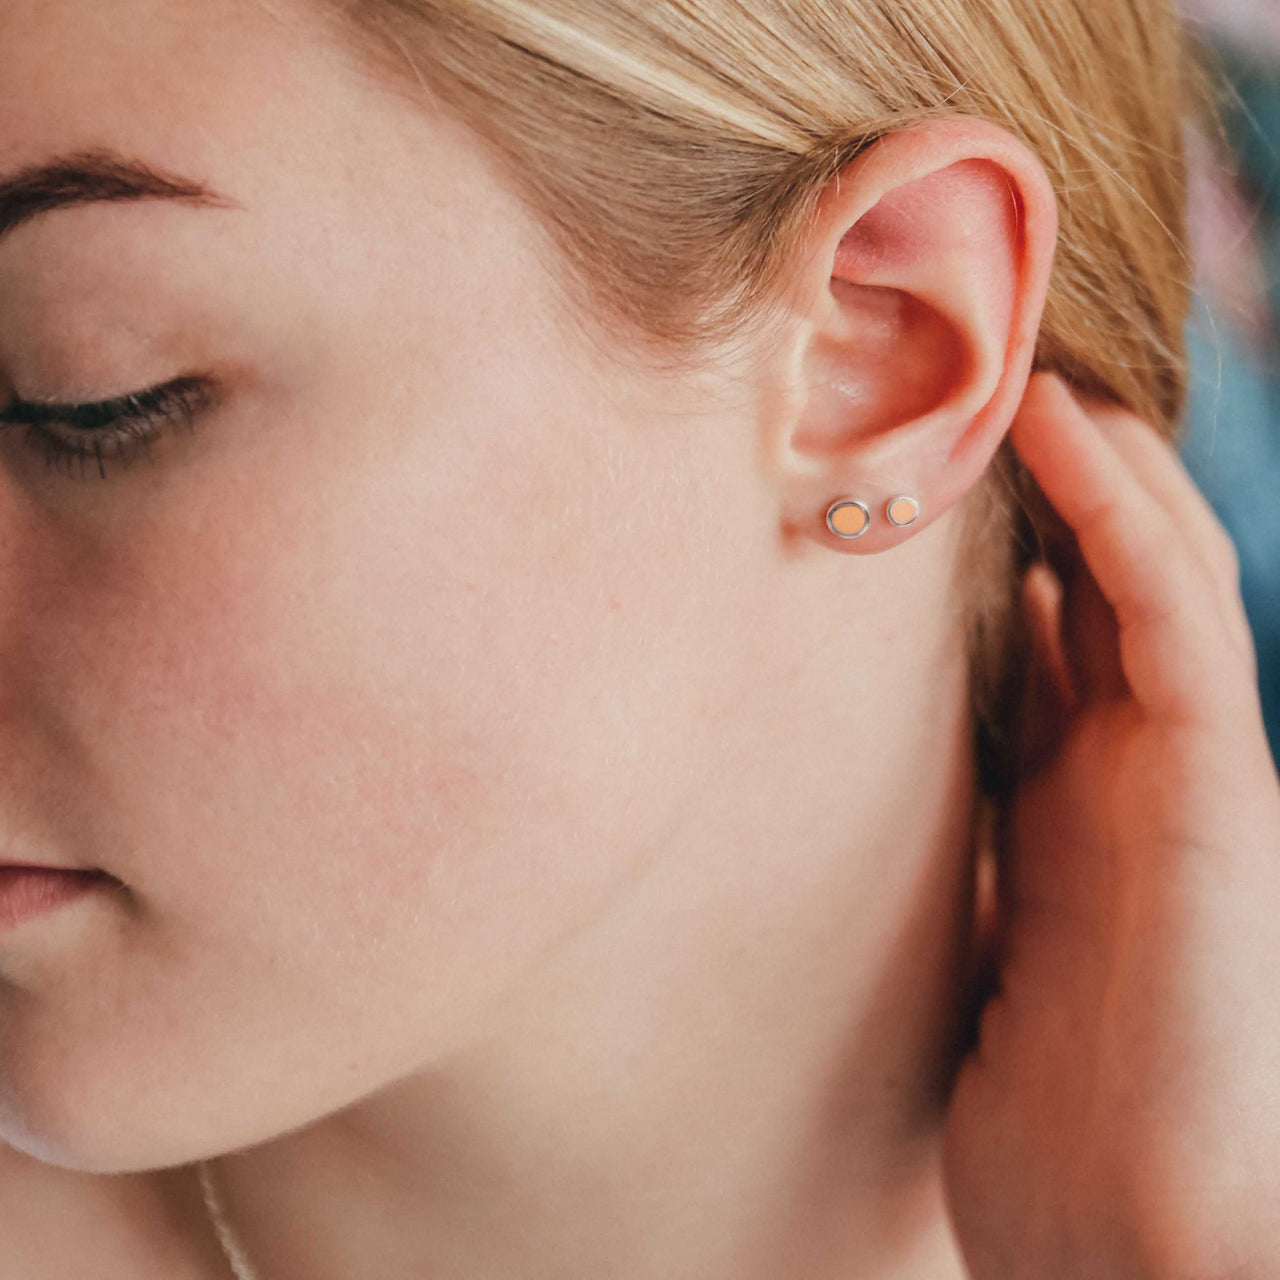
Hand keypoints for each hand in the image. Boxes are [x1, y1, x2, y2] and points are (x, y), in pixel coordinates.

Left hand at [941, 373, 1279, 1279]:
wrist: (1139, 1230)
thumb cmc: (1044, 1110)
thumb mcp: (981, 942)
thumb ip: (972, 849)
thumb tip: (934, 765)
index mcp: (1071, 803)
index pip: (1049, 639)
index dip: (1003, 546)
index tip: (930, 468)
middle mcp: (1127, 768)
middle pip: (1098, 586)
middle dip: (1055, 484)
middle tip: (983, 386)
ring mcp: (1182, 765)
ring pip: (1147, 569)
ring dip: (1097, 459)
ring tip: (1027, 363)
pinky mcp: (1216, 780)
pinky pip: (1171, 608)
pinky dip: (1122, 508)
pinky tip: (1059, 425)